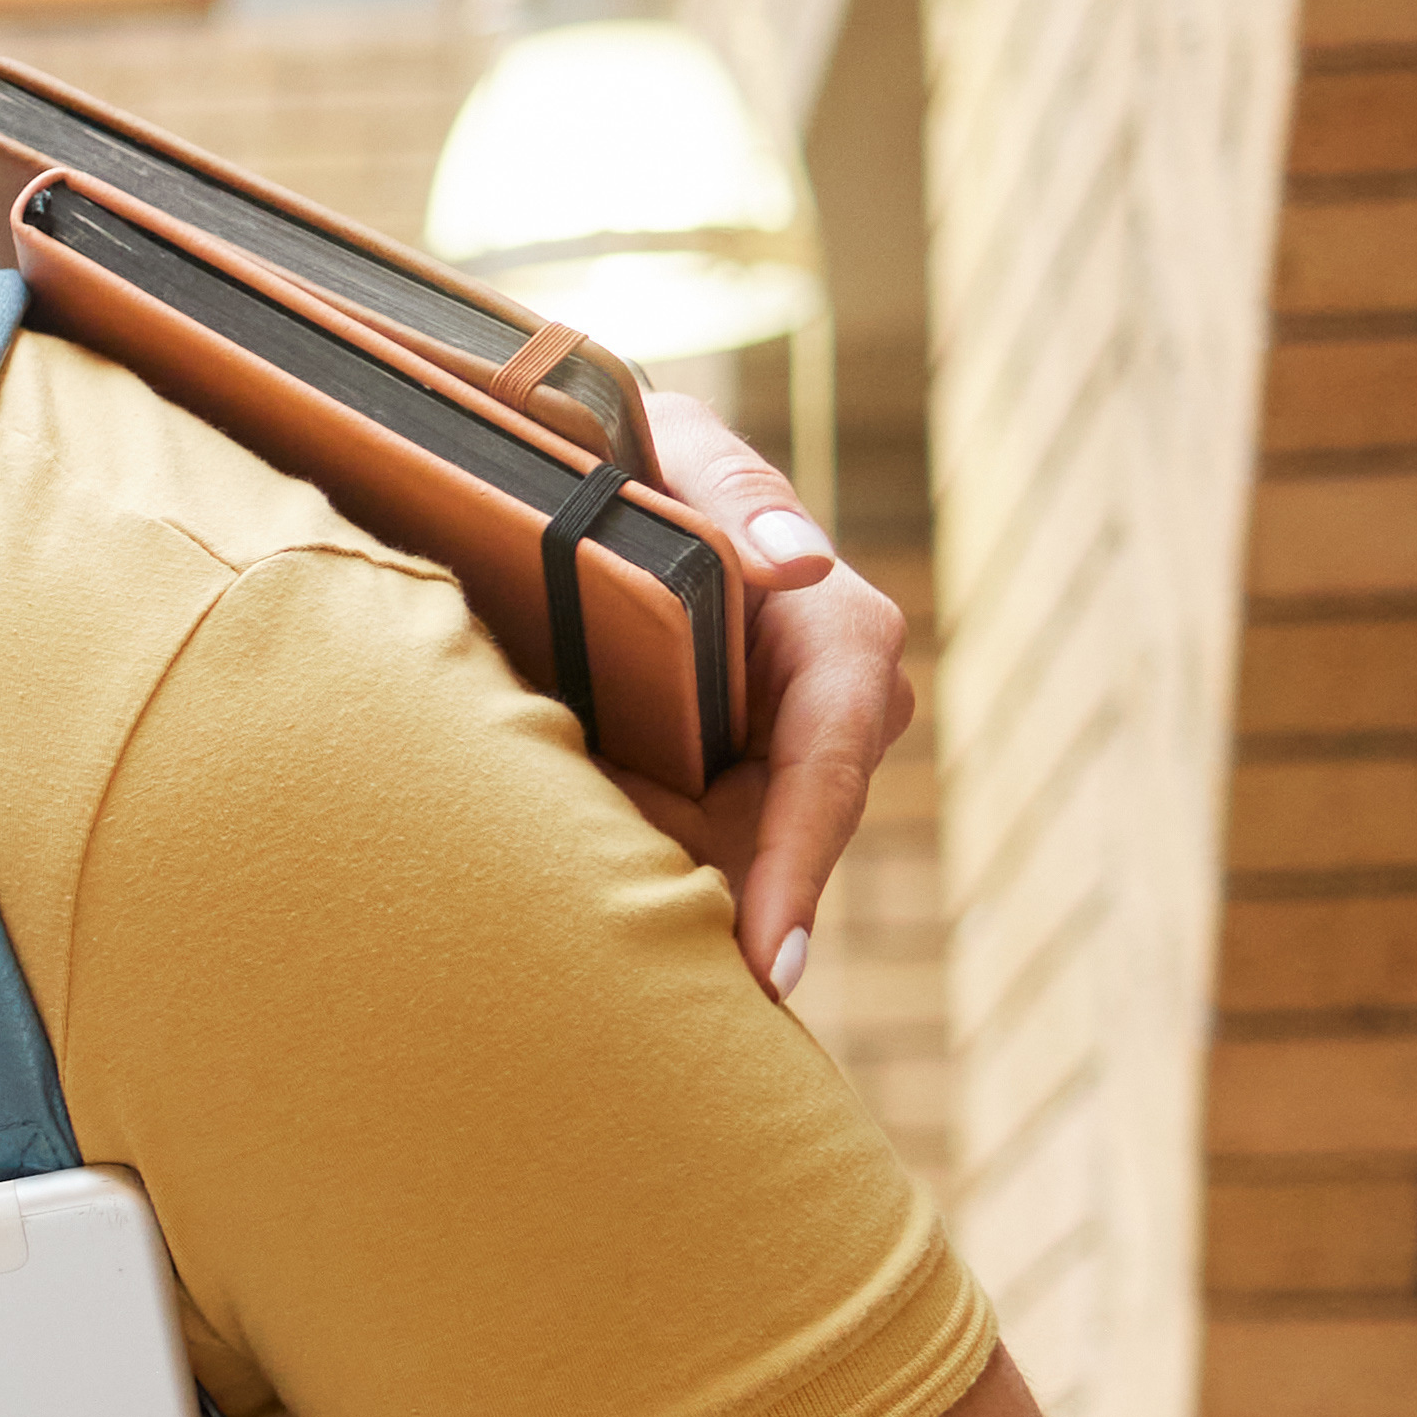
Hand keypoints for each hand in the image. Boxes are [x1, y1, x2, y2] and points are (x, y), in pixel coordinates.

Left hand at [624, 384, 903, 998]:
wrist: (597, 475)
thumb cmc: (650, 453)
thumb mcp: (686, 451)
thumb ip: (741, 498)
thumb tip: (800, 563)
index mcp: (840, 642)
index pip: (828, 775)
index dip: (798, 870)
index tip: (770, 965)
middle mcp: (830, 713)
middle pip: (772, 842)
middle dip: (708, 899)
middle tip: (627, 963)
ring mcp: (776, 754)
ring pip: (722, 854)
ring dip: (655, 879)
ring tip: (587, 919)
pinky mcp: (719, 776)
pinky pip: (684, 839)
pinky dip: (632, 857)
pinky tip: (576, 895)